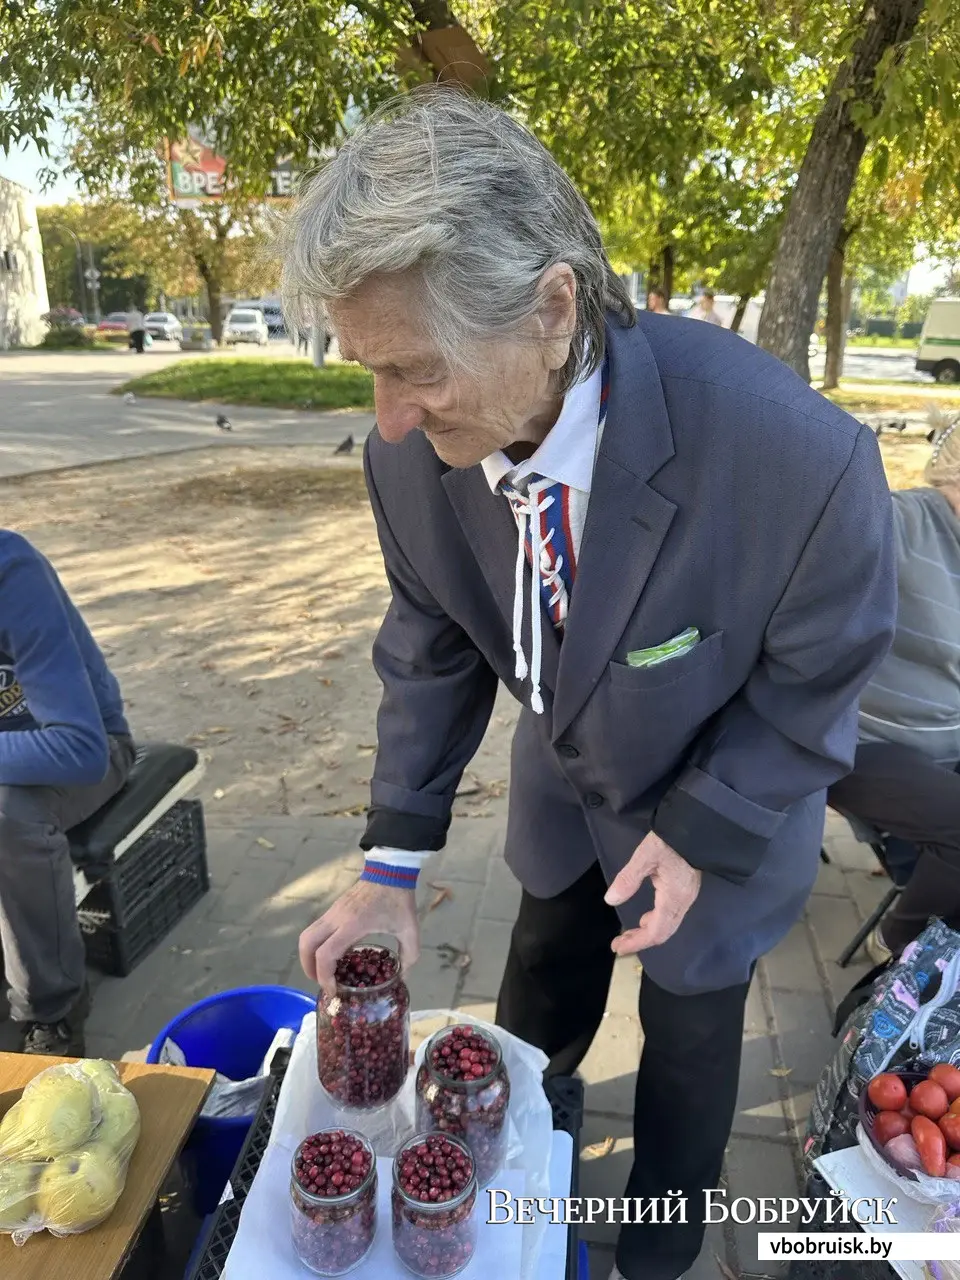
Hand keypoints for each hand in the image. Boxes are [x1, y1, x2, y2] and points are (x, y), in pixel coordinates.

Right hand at [299, 879, 420, 991]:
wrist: (390, 870)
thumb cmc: (399, 900)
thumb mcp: (410, 930)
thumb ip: (409, 956)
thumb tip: (403, 977)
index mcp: (352, 925)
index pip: (325, 954)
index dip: (324, 976)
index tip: (333, 990)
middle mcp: (336, 918)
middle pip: (306, 944)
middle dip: (308, 967)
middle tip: (322, 982)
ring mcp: (332, 912)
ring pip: (307, 935)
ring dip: (309, 956)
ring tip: (324, 971)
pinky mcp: (333, 908)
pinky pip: (316, 929)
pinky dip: (317, 945)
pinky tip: (334, 954)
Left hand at [604, 831, 701, 954]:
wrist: (695, 827)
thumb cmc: (669, 841)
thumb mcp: (645, 856)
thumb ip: (628, 879)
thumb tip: (611, 900)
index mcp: (673, 898)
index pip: (656, 931)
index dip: (637, 942)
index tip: (618, 947)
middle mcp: (683, 902)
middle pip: (663, 933)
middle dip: (641, 941)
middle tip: (619, 944)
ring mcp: (687, 897)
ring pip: (668, 925)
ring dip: (648, 932)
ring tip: (628, 933)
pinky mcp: (686, 891)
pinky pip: (671, 916)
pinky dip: (656, 922)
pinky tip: (646, 917)